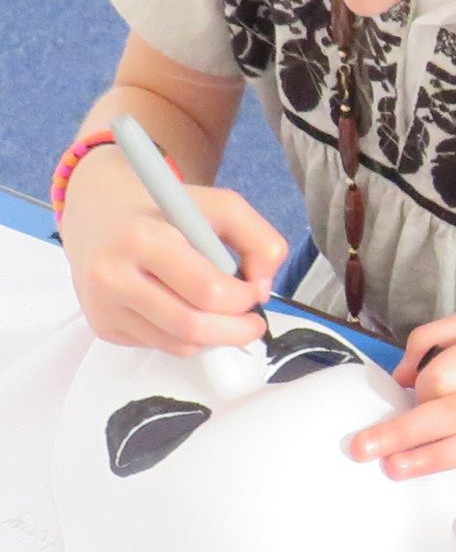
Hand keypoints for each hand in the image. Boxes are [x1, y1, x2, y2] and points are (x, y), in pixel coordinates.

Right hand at [58, 150, 287, 352]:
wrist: (98, 213)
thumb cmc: (162, 209)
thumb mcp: (219, 205)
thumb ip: (257, 239)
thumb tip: (261, 287)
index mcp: (142, 238)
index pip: (207, 290)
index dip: (243, 298)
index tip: (254, 290)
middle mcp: (113, 275)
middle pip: (192, 326)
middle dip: (236, 330)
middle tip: (253, 322)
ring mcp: (104, 305)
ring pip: (178, 344)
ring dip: (215, 338)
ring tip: (227, 317)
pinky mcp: (102, 325)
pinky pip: (159, 346)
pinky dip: (187, 337)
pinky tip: (191, 312)